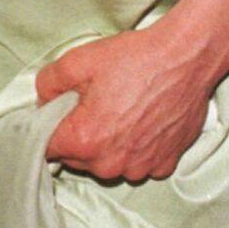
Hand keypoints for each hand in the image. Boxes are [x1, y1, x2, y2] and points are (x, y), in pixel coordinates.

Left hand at [36, 18, 220, 183]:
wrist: (184, 59)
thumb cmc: (134, 59)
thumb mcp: (78, 59)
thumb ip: (49, 83)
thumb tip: (43, 99)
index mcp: (86, 140)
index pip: (48, 148)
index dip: (48, 126)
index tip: (57, 111)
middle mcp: (112, 164)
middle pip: (78, 158)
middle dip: (77, 135)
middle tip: (90, 102)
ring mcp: (141, 168)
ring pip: (108, 163)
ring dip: (107, 144)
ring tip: (120, 109)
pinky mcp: (165, 164)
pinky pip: (138, 162)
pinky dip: (136, 147)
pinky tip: (142, 120)